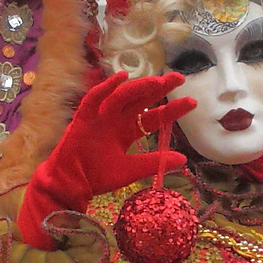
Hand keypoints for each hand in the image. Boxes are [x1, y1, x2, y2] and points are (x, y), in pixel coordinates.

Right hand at [17, 72, 195, 249]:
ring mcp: (99, 117)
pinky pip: (94, 99)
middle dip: (159, 88)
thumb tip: (184, 159)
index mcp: (127, 132)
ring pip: (121, 96)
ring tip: (157, 81)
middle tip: (179, 78)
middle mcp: (115, 120)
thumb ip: (154, 162)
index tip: (192, 102)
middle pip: (140, 100)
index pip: (153, 117)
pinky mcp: (83, 118)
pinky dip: (106, 88)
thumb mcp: (131, 170)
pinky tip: (120, 78)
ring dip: (139, 87)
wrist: (70, 184)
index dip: (171, 110)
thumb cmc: (97, 177)